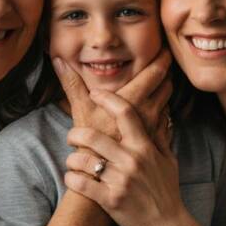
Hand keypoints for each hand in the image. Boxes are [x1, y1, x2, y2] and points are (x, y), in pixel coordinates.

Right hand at [53, 49, 172, 141]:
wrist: (105, 176)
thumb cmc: (91, 143)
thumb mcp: (80, 109)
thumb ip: (71, 83)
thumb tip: (57, 59)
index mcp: (134, 99)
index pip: (157, 71)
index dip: (162, 57)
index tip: (162, 48)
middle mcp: (150, 111)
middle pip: (166, 84)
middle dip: (165, 73)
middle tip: (160, 63)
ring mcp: (156, 128)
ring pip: (167, 102)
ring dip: (163, 92)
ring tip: (156, 85)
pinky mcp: (157, 141)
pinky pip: (166, 120)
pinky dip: (162, 111)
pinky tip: (153, 111)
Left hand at [63, 90, 193, 225]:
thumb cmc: (166, 191)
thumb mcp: (168, 160)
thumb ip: (160, 136)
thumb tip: (160, 112)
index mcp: (144, 147)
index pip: (125, 113)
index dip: (107, 99)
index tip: (95, 93)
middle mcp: (131, 161)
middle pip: (93, 136)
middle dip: (75, 134)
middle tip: (72, 137)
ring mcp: (119, 181)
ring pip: (82, 160)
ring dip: (72, 160)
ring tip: (73, 162)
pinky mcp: (109, 200)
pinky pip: (80, 183)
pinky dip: (71, 179)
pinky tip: (72, 178)